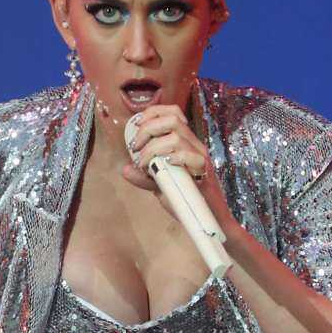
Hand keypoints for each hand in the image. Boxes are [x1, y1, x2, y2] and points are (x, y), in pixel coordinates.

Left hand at [121, 103, 234, 231]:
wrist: (206, 219)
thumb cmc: (185, 199)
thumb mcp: (159, 186)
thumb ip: (144, 177)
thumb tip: (125, 169)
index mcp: (185, 142)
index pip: (173, 113)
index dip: (153, 113)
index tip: (136, 126)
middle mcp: (194, 145)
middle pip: (172, 120)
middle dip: (148, 130)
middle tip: (136, 148)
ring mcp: (200, 157)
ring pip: (176, 138)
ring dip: (153, 149)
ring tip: (145, 164)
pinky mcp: (205, 171)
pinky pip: (189, 157)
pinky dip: (173, 159)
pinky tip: (165, 166)